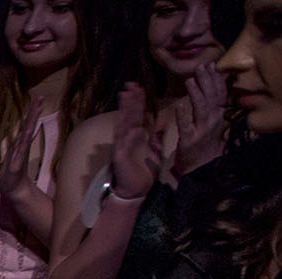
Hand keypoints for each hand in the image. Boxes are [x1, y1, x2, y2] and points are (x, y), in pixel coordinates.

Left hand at [0, 96, 47, 206]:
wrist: (12, 189)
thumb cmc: (12, 172)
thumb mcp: (13, 154)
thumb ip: (18, 143)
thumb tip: (24, 132)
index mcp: (20, 144)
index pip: (26, 124)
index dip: (32, 112)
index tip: (37, 98)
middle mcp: (22, 147)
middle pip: (29, 126)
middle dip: (34, 112)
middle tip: (40, 97)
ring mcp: (20, 155)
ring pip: (26, 136)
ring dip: (31, 123)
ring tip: (36, 111)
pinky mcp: (16, 165)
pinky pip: (20, 152)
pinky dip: (24, 143)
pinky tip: (27, 133)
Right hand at [108, 84, 160, 201]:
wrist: (135, 192)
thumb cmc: (143, 173)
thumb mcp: (154, 150)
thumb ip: (156, 136)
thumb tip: (161, 121)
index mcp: (136, 137)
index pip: (137, 115)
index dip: (138, 102)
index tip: (140, 88)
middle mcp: (127, 139)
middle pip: (129, 116)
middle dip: (130, 100)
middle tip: (132, 84)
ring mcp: (122, 147)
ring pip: (123, 125)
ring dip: (124, 111)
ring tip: (125, 96)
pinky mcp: (120, 157)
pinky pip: (123, 144)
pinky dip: (126, 133)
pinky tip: (130, 123)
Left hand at [172, 62, 228, 175]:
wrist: (202, 170)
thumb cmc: (208, 147)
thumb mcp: (216, 125)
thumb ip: (216, 108)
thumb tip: (217, 90)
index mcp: (220, 116)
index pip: (221, 93)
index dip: (217, 79)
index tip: (213, 65)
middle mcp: (214, 121)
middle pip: (212, 97)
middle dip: (208, 80)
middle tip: (202, 67)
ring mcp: (202, 131)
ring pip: (201, 108)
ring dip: (196, 93)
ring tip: (190, 80)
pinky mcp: (190, 140)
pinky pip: (186, 125)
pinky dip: (183, 114)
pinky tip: (180, 104)